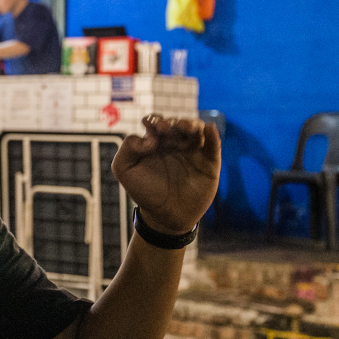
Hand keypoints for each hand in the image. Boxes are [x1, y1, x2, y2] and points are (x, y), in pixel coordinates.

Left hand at [111, 114, 220, 233]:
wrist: (164, 217)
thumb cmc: (144, 192)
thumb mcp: (124, 170)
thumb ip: (127, 148)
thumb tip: (150, 138)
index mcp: (156, 142)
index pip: (157, 123)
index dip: (155, 121)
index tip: (152, 127)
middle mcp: (175, 144)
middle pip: (178, 124)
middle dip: (173, 122)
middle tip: (165, 128)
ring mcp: (193, 152)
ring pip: (197, 130)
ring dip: (191, 124)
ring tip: (184, 127)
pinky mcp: (209, 163)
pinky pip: (213, 145)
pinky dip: (213, 135)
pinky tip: (209, 129)